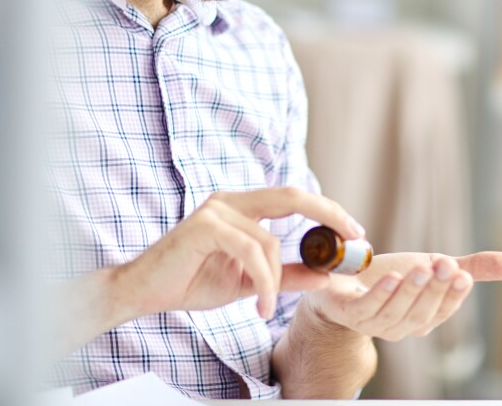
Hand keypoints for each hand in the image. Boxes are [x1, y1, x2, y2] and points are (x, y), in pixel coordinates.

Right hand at [114, 188, 362, 320]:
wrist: (145, 292)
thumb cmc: (191, 281)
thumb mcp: (249, 281)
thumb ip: (285, 275)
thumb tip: (327, 275)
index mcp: (242, 207)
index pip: (293, 198)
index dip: (327, 210)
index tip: (356, 231)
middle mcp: (230, 200)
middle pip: (290, 195)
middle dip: (328, 215)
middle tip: (353, 240)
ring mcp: (216, 210)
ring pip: (269, 240)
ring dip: (276, 280)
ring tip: (267, 306)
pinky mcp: (204, 226)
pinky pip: (250, 251)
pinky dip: (263, 281)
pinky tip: (260, 305)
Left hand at [300, 250, 501, 341]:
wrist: (341, 279)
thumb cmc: (392, 276)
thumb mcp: (434, 265)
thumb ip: (473, 267)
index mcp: (425, 318)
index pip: (444, 310)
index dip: (453, 293)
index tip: (462, 272)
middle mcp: (401, 327)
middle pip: (423, 313)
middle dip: (436, 290)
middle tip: (446, 266)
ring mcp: (374, 324)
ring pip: (397, 313)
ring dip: (411, 291)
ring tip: (423, 267)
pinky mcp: (349, 313)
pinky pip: (368, 309)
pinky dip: (381, 295)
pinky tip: (392, 276)